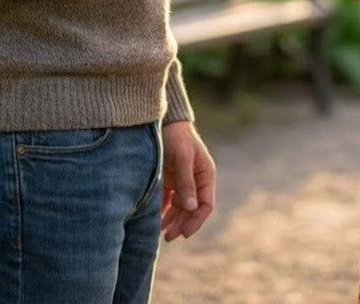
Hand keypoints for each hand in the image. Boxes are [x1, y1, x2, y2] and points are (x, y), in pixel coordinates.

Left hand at [161, 121, 215, 240]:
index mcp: (205, 175)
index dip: (196, 221)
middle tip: (168, 237)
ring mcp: (181, 182)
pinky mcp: (169, 181)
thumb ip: (186, 182)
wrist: (163, 121)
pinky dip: (163, 212)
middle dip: (181, 224)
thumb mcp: (183, 157)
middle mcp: (195, 181)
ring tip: (160, 233)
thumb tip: (191, 208)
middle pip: (191, 210)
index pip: (205, 205)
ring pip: (179, 209)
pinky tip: (154, 221)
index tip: (184, 233)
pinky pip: (167, 202)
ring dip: (172, 221)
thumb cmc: (177, 136)